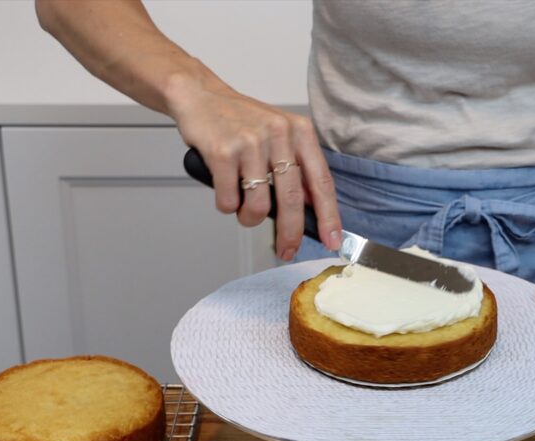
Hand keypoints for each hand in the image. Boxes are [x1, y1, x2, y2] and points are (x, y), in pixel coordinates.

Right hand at [166, 73, 340, 260]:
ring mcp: (250, 142)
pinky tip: (224, 193)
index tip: (333, 240)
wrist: (200, 96)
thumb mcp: (279, 135)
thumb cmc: (240, 121)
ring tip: (242, 209)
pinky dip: (226, 206)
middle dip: (290, 233)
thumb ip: (297, 166)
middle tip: (286, 249)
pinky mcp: (222, 152)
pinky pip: (229, 200)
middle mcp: (279, 134)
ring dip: (249, 218)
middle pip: (291, 200)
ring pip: (259, 205)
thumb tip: (313, 208)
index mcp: (300, 131)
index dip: (329, 216)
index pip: (321, 181)